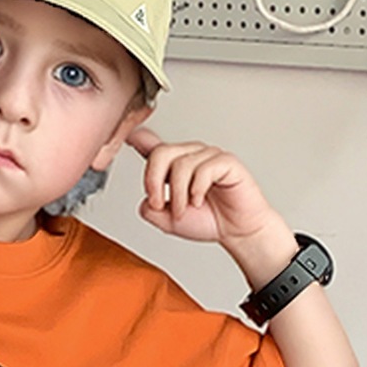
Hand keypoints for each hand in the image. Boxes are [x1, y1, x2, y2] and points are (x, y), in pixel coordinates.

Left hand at [126, 125, 276, 249]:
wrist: (237, 231)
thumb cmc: (208, 220)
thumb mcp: (168, 220)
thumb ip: (151, 209)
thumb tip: (146, 198)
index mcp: (175, 165)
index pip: (154, 146)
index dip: (139, 138)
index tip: (129, 135)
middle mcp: (190, 155)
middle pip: (160, 152)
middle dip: (154, 181)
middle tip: (160, 204)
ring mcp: (208, 156)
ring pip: (180, 164)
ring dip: (178, 194)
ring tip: (185, 210)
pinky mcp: (226, 162)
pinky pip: (204, 168)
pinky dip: (197, 189)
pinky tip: (199, 200)